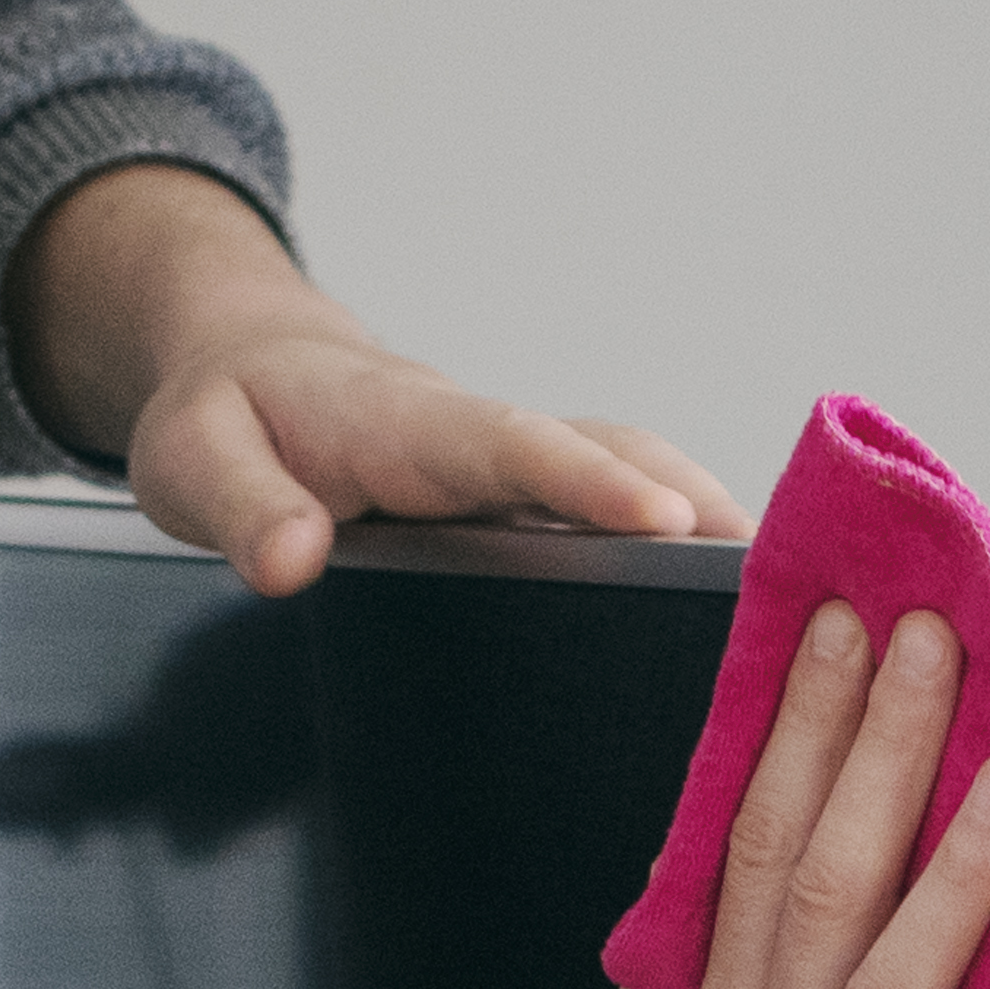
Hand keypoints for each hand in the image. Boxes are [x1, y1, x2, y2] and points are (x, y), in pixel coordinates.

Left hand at [10, 163, 742, 593]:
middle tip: (786, 579)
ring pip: (637, 479)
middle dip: (701, 508)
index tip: (663, 524)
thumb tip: (293, 563)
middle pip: (616, 455)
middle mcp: (487, 437)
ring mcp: (521, 467)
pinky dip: (691, 545)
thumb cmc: (224, 415)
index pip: (514, 445)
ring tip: (797, 607)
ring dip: (714, 529)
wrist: (245, 374)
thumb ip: (241, 507)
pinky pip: (624, 510)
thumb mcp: (192, 456)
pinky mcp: (535, 496)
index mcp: (413, 422)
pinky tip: (739, 614)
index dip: (592, 482)